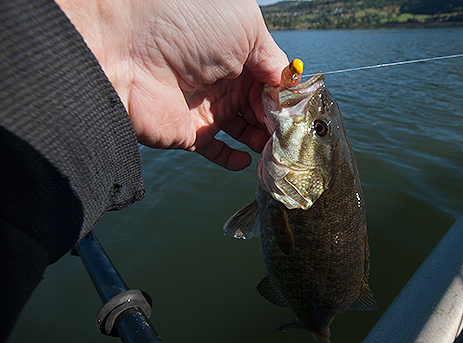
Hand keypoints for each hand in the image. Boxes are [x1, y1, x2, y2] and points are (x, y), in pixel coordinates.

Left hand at [55, 0, 288, 170]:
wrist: (124, 46)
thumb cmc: (187, 23)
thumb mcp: (245, 27)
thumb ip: (272, 58)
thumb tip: (287, 84)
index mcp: (239, 52)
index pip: (272, 81)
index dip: (286, 98)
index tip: (298, 114)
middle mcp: (224, 80)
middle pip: (261, 108)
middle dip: (278, 123)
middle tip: (289, 136)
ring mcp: (206, 107)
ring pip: (244, 131)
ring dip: (261, 142)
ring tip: (272, 149)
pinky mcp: (188, 133)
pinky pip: (215, 152)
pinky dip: (233, 160)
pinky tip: (245, 161)